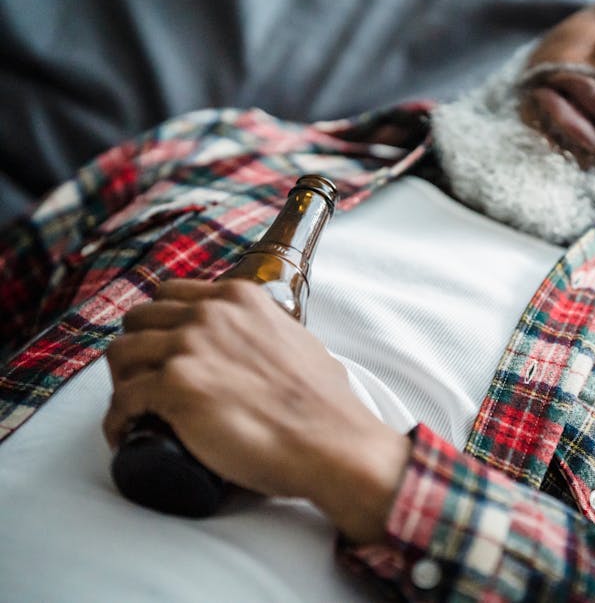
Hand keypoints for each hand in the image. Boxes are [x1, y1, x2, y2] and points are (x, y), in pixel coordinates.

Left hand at [103, 279, 409, 542]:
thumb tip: (267, 347)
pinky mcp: (176, 387)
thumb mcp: (301, 343)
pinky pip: (121, 401)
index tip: (164, 352)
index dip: (162, 326)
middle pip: (139, 319)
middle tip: (146, 382)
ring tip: (135, 410)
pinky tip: (126, 434)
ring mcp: (190, 348)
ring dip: (123, 382)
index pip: (171, 295)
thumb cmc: (325, 405)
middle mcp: (210, 314)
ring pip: (121, 354)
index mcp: (240, 299)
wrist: (333, 442)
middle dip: (138, 350)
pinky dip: (118, 421)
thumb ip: (275, 332)